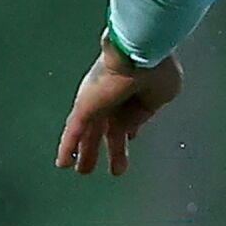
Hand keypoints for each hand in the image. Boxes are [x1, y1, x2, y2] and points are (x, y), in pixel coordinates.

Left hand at [55, 37, 182, 176]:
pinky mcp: (84, 108)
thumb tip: (129, 127)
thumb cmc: (157, 70)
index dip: (129, 130)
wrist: (140, 54)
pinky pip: (73, 132)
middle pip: (109, 129)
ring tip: (83, 172)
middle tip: (111, 168)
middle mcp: (116, 98)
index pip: (130, 116)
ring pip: (90, 133)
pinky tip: (63, 164)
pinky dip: (67, 148)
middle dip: (109, 148)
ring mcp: (97, 104)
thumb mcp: (163, 95)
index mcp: (138, 94)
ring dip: (88, 153)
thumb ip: (147, 112)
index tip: (129, 138)